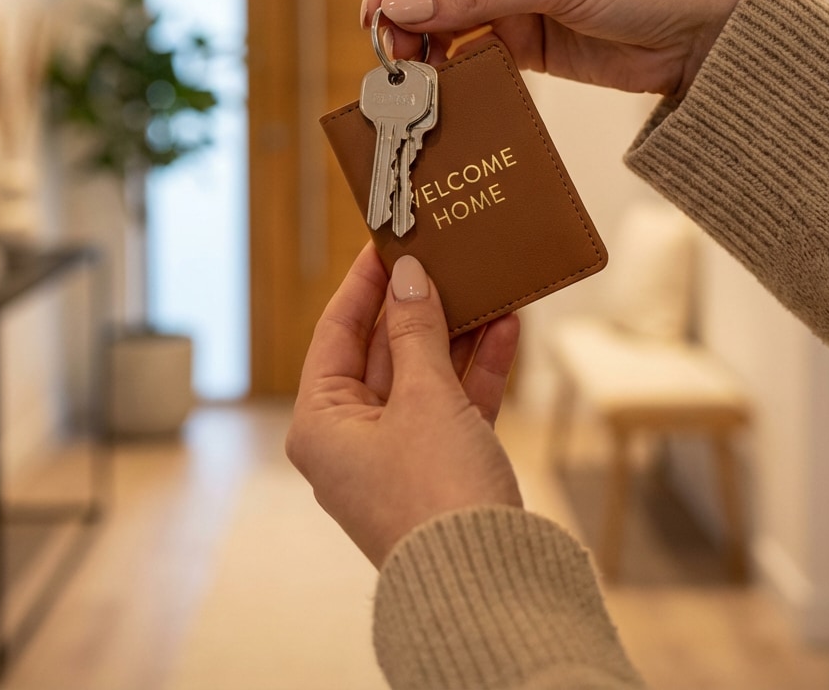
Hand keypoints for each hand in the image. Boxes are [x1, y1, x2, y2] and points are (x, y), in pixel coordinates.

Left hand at [286, 245, 521, 568]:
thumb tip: (407, 277)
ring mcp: (400, 453)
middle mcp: (352, 438)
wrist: (490, 582)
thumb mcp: (424, 397)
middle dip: (417, 306)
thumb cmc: (436, 493)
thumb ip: (416, 331)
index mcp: (322, 423)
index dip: (362, 286)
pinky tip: (506, 326)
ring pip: (425, 374)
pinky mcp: (442, 466)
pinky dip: (479, 367)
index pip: (334, 334)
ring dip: (456, 331)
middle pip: (382, 351)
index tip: (384, 245)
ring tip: (481, 282)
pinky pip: (455, 402)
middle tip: (440, 257)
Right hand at [364, 0, 751, 97]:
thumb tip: (398, 7)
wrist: (705, 32)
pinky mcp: (522, 35)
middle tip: (389, 53)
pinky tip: (443, 83)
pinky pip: (470, 47)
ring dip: (423, 41)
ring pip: (443, 14)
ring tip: (412, 74)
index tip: (376, 10)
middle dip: (403, 9)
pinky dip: (452, 65)